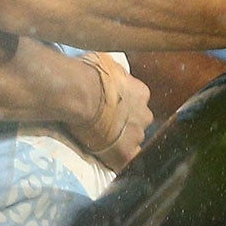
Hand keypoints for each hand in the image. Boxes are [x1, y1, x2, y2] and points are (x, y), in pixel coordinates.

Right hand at [68, 53, 151, 170]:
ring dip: (121, 144)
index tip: (112, 110)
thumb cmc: (90, 73)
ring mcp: (136, 135)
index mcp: (142, 93)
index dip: (125, 109)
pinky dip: (118, 163)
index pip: (138, 105)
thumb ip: (116, 73)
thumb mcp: (108, 63)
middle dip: (126, 127)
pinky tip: (108, 161)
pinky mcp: (126, 153)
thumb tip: (111, 70)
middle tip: (106, 127)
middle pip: (138, 124)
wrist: (81, 93)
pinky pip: (126, 162)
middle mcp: (144, 114)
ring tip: (101, 143)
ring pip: (132, 143)